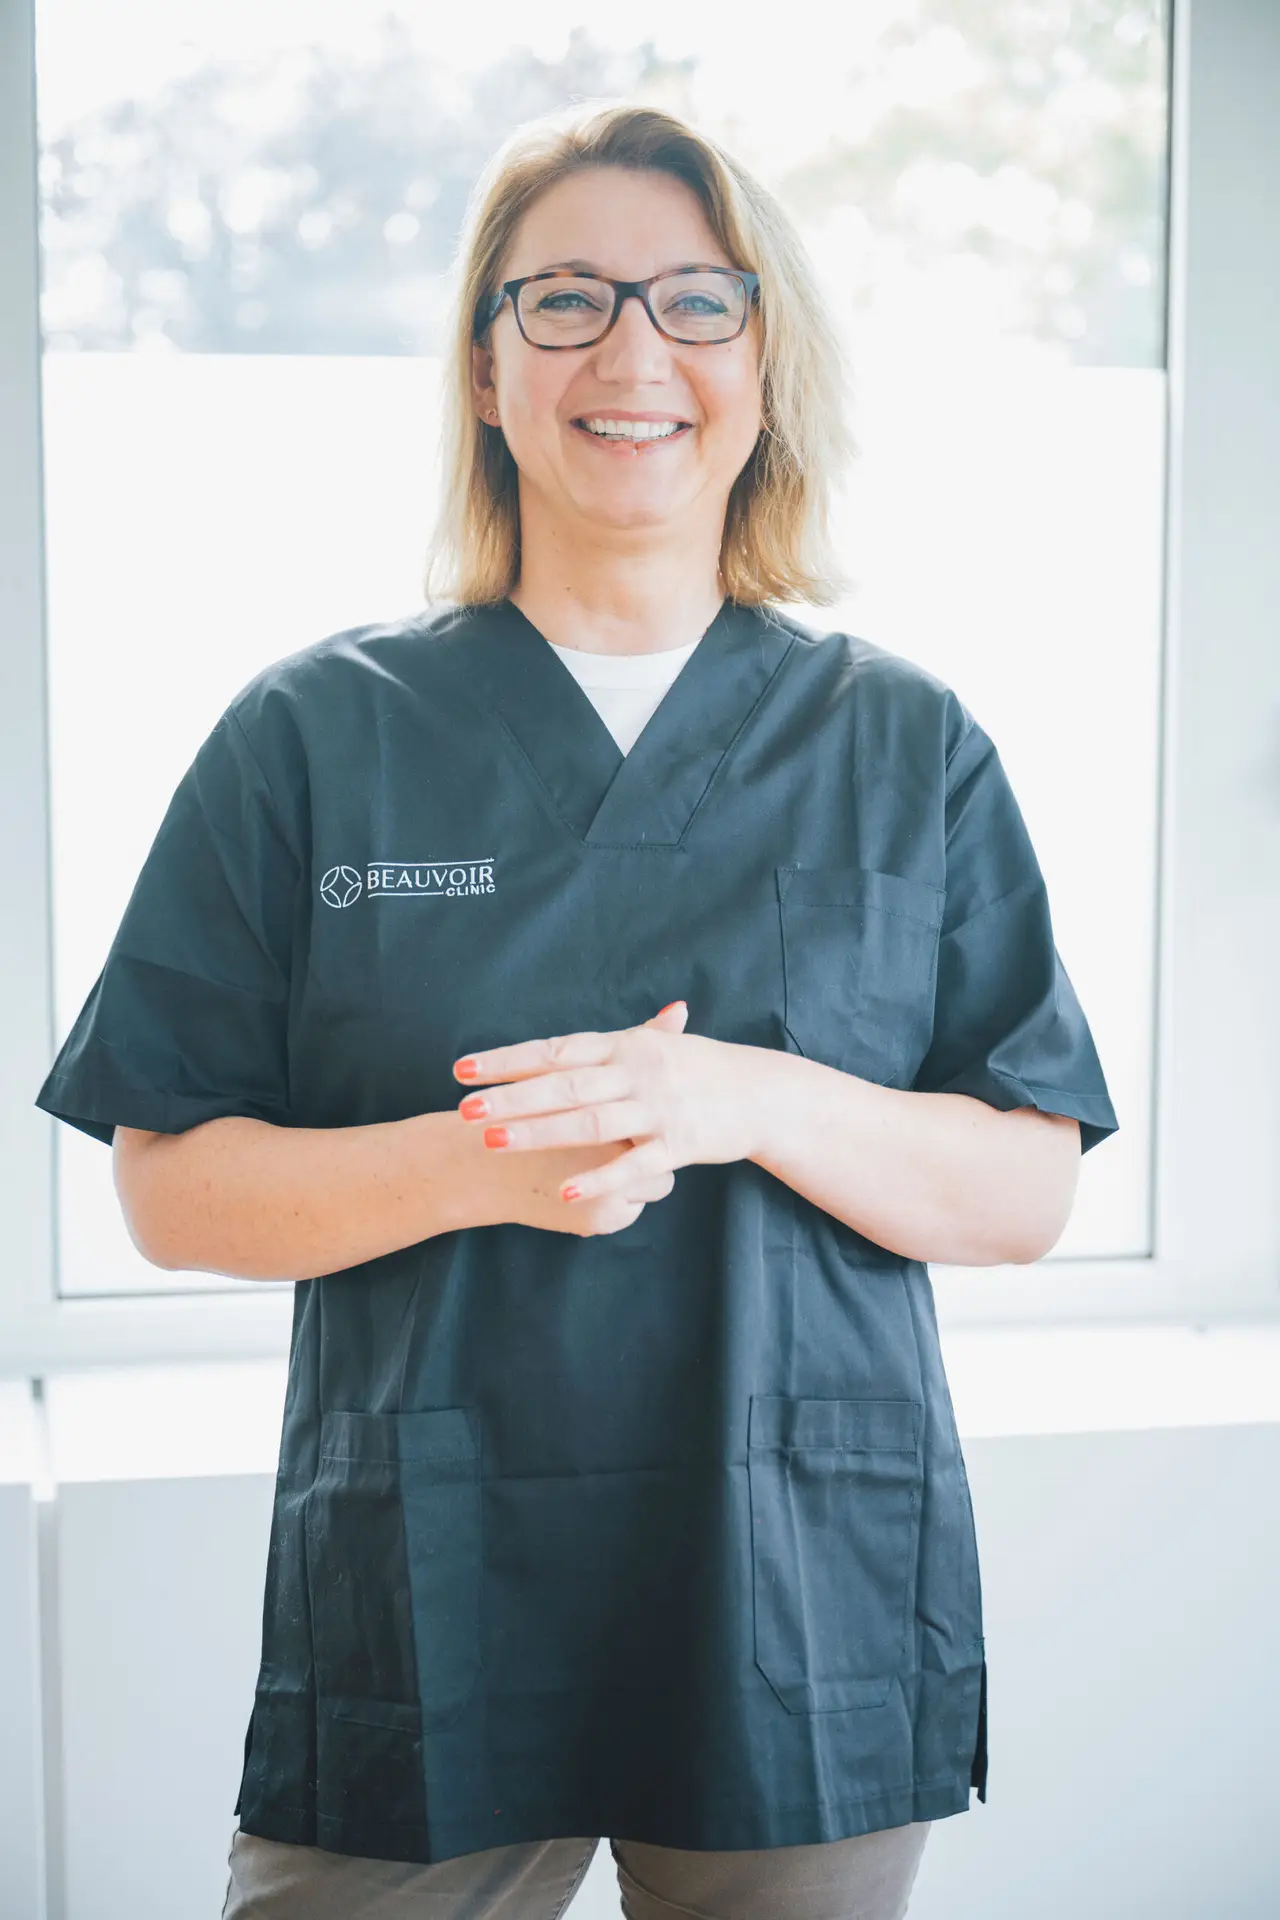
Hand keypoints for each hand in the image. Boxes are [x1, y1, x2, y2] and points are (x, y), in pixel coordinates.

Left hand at [452, 1000, 764, 1222]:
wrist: (761, 1093)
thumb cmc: (699, 1069)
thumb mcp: (654, 1046)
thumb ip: (599, 1047)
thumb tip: (554, 1047)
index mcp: (624, 1044)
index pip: (554, 1050)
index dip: (507, 1060)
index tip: (463, 1069)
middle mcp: (636, 1072)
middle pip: (563, 1084)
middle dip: (511, 1098)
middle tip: (463, 1109)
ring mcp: (656, 1108)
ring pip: (589, 1122)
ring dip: (539, 1132)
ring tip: (492, 1142)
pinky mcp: (676, 1145)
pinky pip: (632, 1164)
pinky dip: (598, 1177)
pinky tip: (564, 1191)